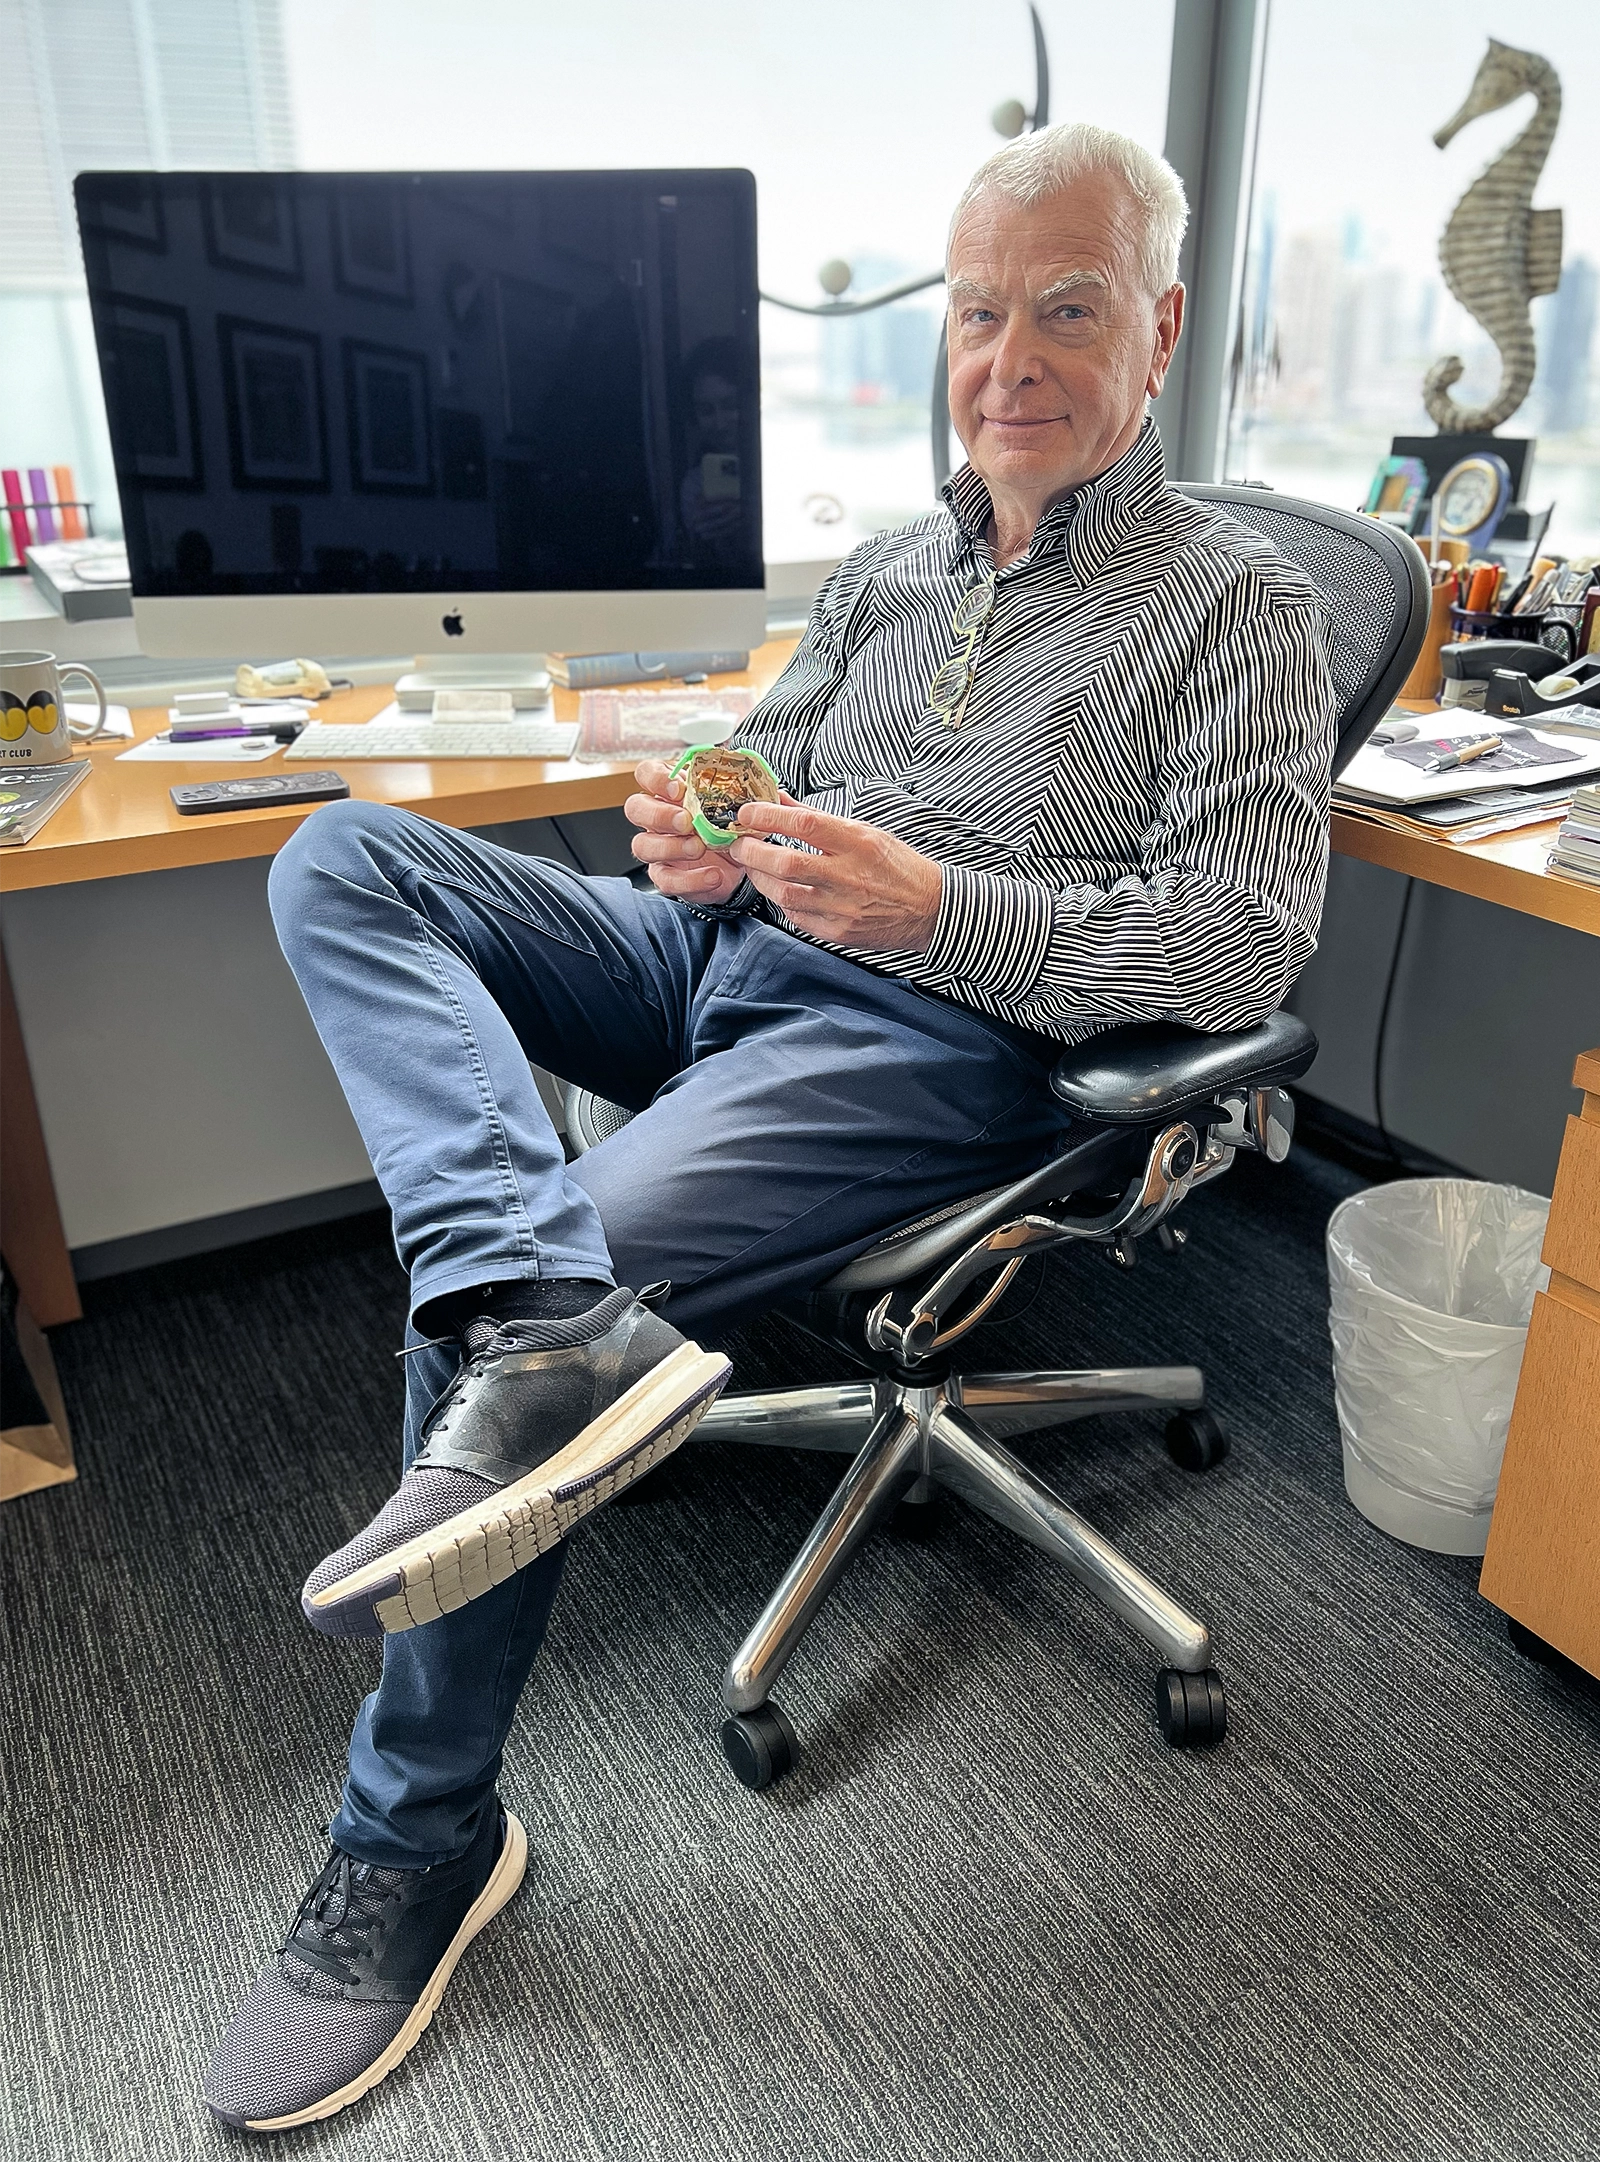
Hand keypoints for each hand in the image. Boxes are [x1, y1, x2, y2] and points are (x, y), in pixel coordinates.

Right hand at [625, 759, 749, 903]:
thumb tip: (754, 787)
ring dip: (670, 847)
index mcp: (671, 790)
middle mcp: (657, 816)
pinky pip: (665, 879)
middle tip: (687, 821)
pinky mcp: (666, 875)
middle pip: (636, 808)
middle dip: (659, 814)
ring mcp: (657, 846)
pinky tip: (713, 875)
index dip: (656, 778)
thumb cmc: (732, 824)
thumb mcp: (738, 804)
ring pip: (642, 845)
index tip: (678, 788)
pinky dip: (690, 880)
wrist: (741, 862)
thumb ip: (739, 793)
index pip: (646, 773)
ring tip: (699, 848)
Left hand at [731, 801, 942, 952]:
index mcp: (857, 843)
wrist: (928, 908)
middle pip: (785, 862)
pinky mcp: (838, 931)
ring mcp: (842, 907)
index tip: (747, 812)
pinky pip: (796, 916)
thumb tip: (779, 799)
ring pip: (784, 894)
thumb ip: (816, 818)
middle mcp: (848, 875)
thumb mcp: (864, 831)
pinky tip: (780, 889)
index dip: (769, 815)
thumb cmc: (896, 865)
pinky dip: (781, 901)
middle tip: (738, 843)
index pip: (804, 823)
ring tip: (753, 865)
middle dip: (752, 851)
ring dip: (760, 877)